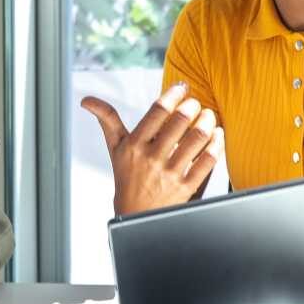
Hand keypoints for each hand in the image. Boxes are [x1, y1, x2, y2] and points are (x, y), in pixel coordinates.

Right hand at [82, 82, 221, 215]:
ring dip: (207, 122)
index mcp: (134, 145)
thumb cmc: (126, 176)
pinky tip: (218, 135)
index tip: (182, 87)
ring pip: (196, 139)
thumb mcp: (115, 148)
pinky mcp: (185, 188)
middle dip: (193, 107)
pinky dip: (216, 144)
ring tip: (209, 115)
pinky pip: (206, 161)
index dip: (173, 95)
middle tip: (196, 103)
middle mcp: (151, 158)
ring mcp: (169, 174)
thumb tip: (86, 100)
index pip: (157, 112)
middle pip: (179, 122)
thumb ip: (106, 120)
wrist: (135, 215)